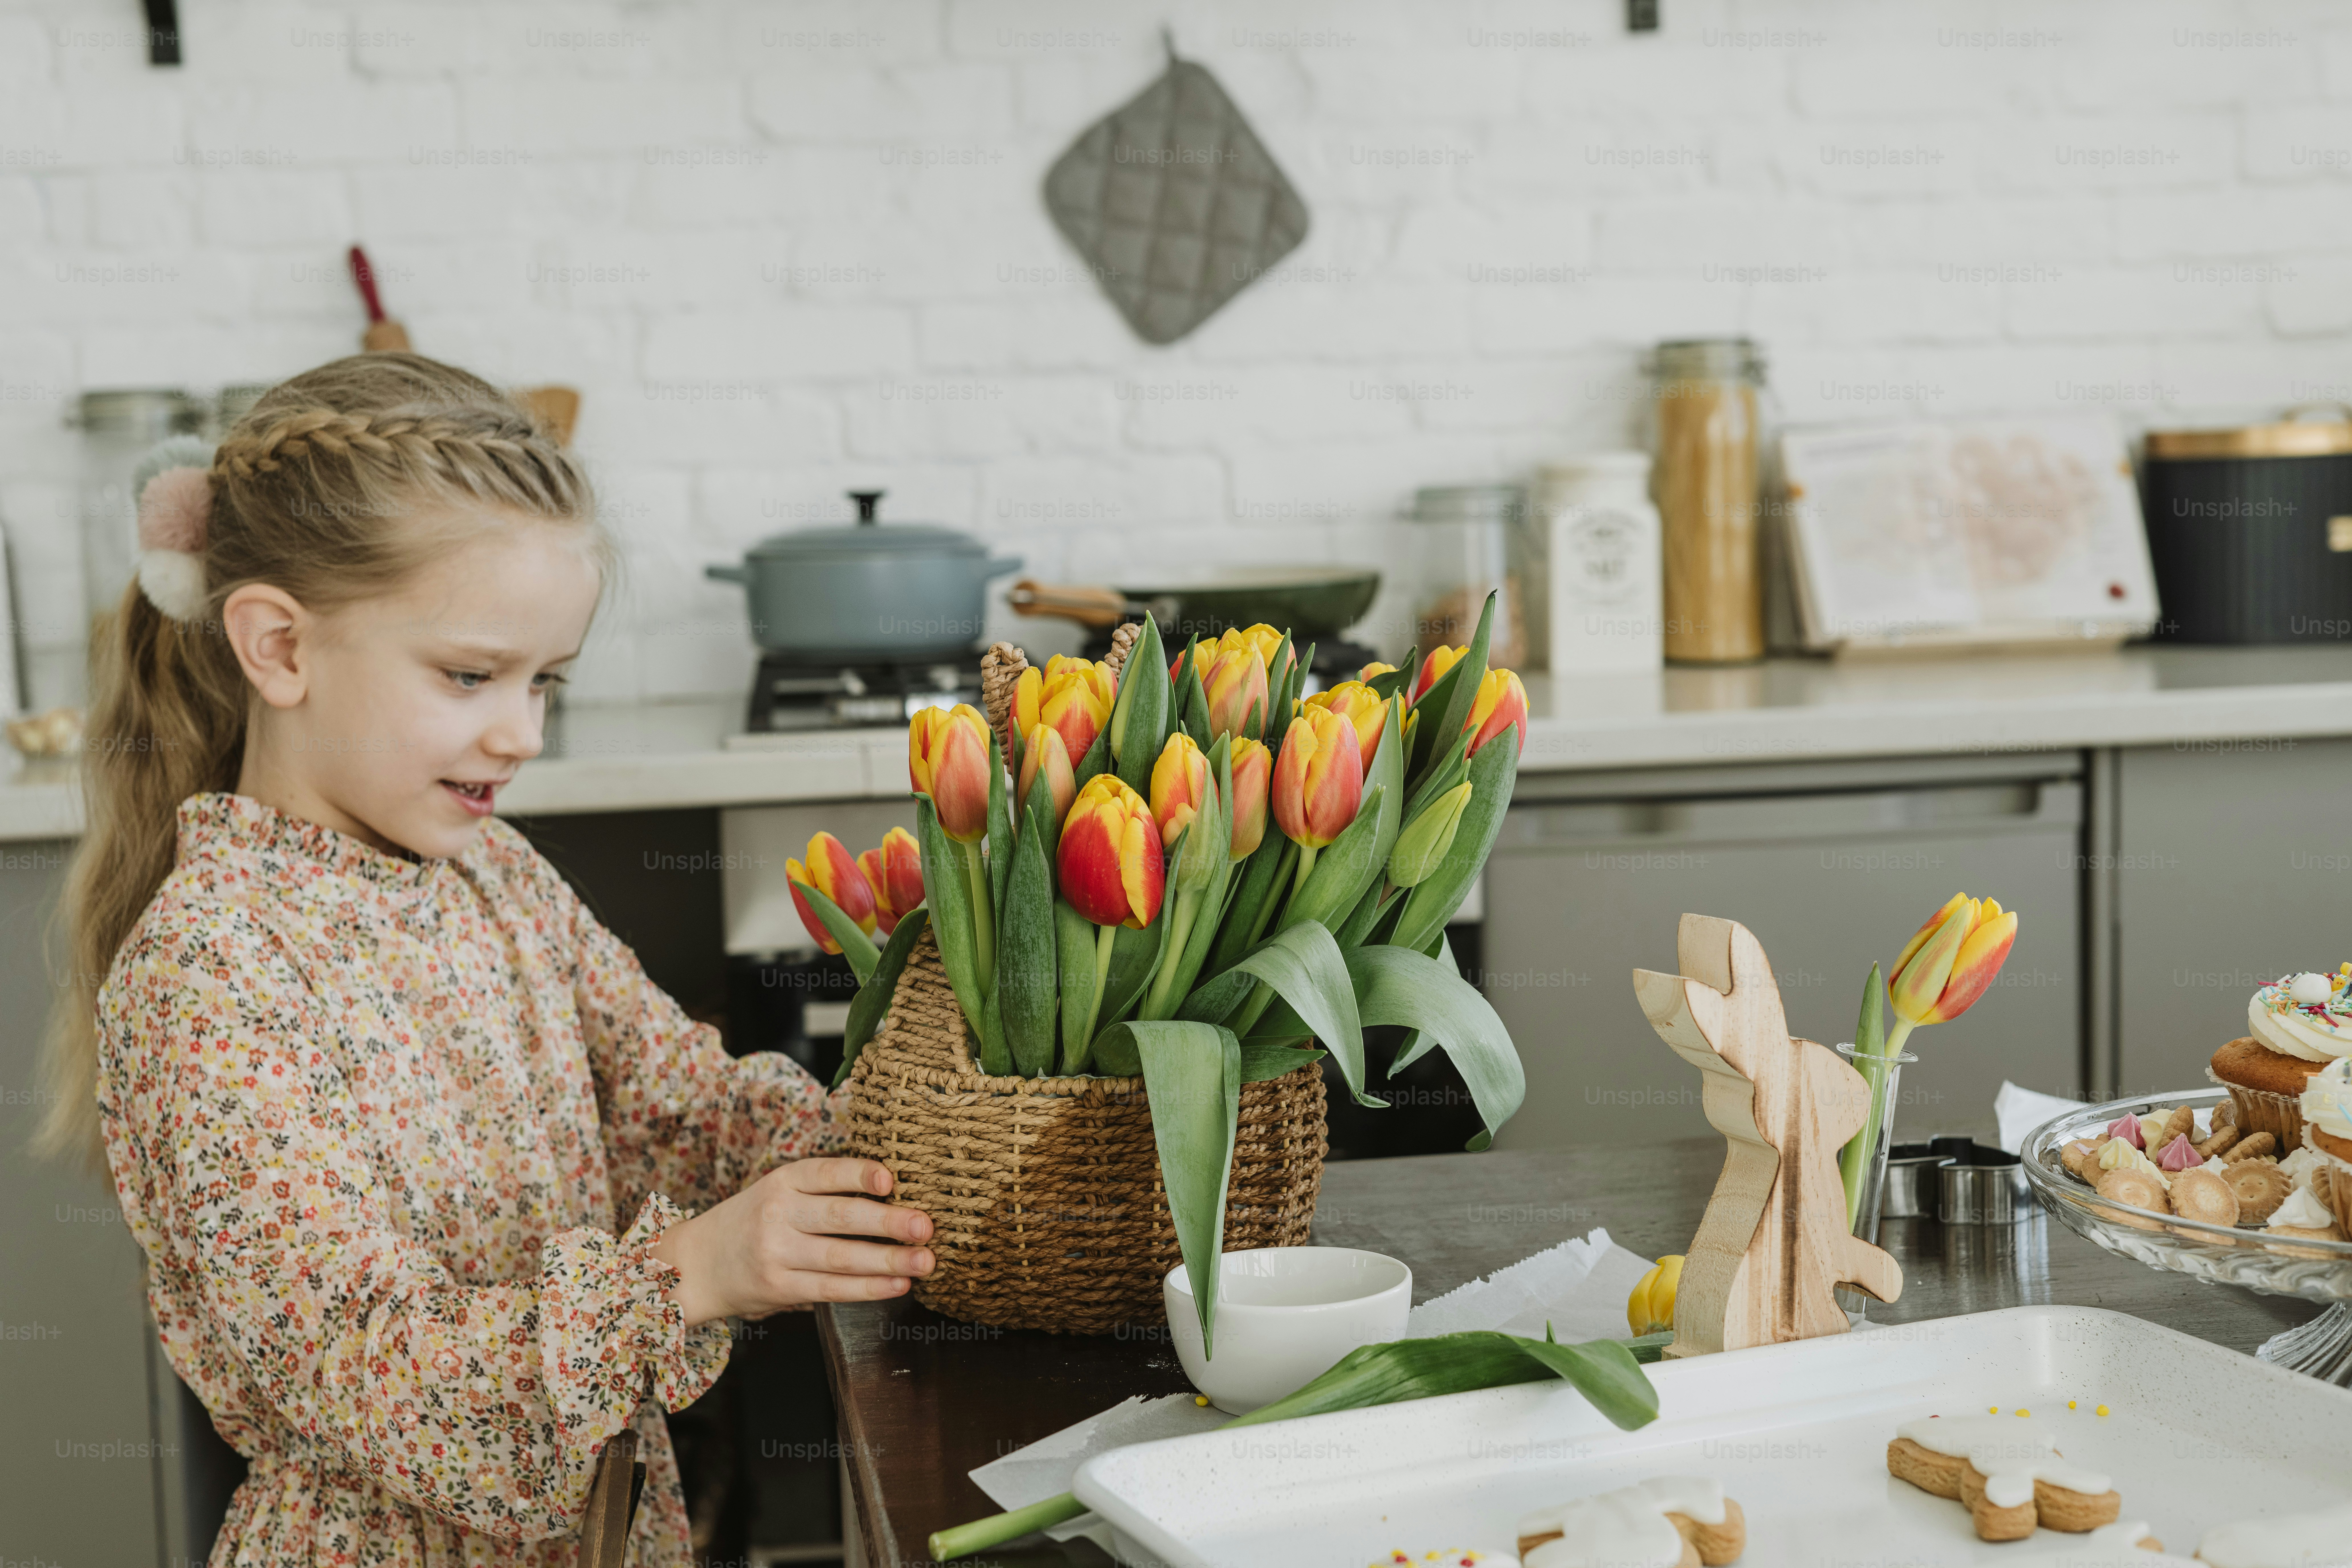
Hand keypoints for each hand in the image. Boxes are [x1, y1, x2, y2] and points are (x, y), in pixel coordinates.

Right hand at [650, 1158, 933, 1325]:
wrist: (696, 1263)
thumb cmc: (753, 1222)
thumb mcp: (779, 1192)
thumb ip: (823, 1195)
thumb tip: (892, 1200)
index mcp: (783, 1180)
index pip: (826, 1172)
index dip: (858, 1174)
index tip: (890, 1178)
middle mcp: (778, 1213)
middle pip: (841, 1216)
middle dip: (889, 1222)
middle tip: (926, 1226)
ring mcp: (777, 1253)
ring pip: (841, 1257)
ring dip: (889, 1260)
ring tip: (925, 1261)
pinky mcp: (779, 1287)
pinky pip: (831, 1289)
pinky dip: (868, 1288)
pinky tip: (897, 1285)